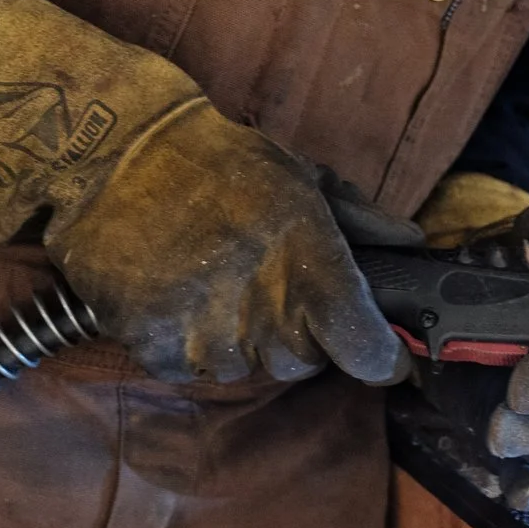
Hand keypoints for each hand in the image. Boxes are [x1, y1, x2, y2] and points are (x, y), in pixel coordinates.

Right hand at [50, 111, 412, 385]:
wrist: (117, 157)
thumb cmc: (219, 163)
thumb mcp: (300, 177)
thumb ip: (360, 219)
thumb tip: (411, 243)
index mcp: (308, 262)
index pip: (362, 346)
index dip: (380, 357)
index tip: (385, 355)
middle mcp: (262, 307)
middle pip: (301, 363)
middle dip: (298, 335)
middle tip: (272, 291)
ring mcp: (206, 333)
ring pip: (245, 369)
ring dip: (241, 341)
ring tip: (219, 288)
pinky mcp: (156, 347)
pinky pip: (192, 370)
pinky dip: (191, 346)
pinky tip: (180, 298)